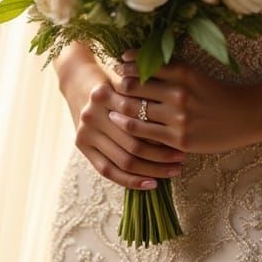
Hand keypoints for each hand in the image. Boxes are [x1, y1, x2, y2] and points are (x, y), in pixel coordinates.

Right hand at [60, 57, 187, 190]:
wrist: (77, 80)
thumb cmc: (112, 78)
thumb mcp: (125, 78)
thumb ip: (144, 90)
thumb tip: (177, 110)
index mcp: (104, 95)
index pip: (138, 121)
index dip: (163, 133)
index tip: (184, 139)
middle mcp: (92, 115)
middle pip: (132, 144)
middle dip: (161, 155)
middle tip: (182, 159)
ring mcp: (85, 132)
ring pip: (123, 160)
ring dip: (151, 170)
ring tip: (173, 171)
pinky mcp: (81, 145)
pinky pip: (107, 170)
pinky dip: (130, 180)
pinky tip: (150, 183)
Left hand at [109, 48, 261, 154]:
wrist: (244, 116)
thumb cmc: (216, 93)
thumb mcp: (194, 75)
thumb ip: (168, 70)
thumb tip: (135, 62)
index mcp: (183, 72)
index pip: (143, 65)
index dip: (126, 64)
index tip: (119, 63)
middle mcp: (179, 93)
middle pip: (134, 87)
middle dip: (118, 85)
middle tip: (108, 84)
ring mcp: (178, 118)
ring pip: (135, 110)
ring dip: (118, 106)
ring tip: (108, 103)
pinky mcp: (179, 139)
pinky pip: (145, 133)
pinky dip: (128, 126)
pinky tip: (119, 121)